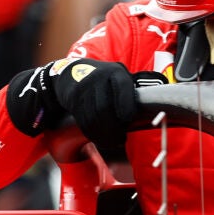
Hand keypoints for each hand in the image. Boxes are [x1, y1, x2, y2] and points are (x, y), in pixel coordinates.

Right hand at [5, 57, 137, 146]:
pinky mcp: (73, 98)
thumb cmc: (101, 80)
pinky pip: (83, 119)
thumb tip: (145, 117)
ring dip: (103, 134)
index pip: (123, 89)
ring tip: (111, 142)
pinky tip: (98, 138)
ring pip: (94, 116)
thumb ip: (127, 92)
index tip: (128, 121)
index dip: (126, 107)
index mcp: (116, 72)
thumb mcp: (116, 77)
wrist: (69, 72)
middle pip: (106, 108)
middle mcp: (99, 77)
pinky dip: (92, 133)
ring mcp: (83, 87)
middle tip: (120, 140)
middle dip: (114, 128)